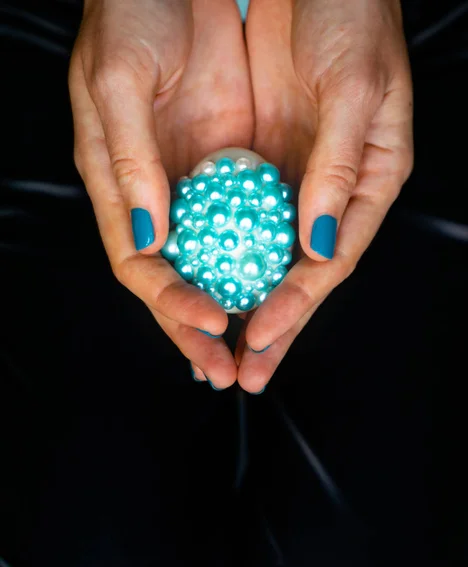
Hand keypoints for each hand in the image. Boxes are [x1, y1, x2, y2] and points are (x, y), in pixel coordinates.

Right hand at [69, 0, 253, 388]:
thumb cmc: (131, 16)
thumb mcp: (119, 83)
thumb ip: (129, 162)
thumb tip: (150, 236)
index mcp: (119, 183)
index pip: (140, 262)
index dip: (170, 301)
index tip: (210, 321)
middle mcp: (156, 194)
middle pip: (177, 278)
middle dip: (197, 329)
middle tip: (227, 371)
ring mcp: (194, 184)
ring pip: (212, 261)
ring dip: (233, 306)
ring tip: (255, 349)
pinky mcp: (230, 166)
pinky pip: (245, 223)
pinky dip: (258, 259)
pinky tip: (277, 288)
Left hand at [237, 0, 412, 392]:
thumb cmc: (350, 18)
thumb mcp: (351, 89)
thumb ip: (336, 169)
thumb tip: (318, 245)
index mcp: (367, 180)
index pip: (330, 259)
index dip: (296, 303)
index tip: (260, 336)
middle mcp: (329, 191)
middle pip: (298, 274)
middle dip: (272, 326)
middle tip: (243, 373)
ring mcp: (295, 181)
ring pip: (267, 256)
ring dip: (244, 301)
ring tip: (219, 347)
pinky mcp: (262, 163)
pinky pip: (241, 220)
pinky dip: (225, 256)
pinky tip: (204, 284)